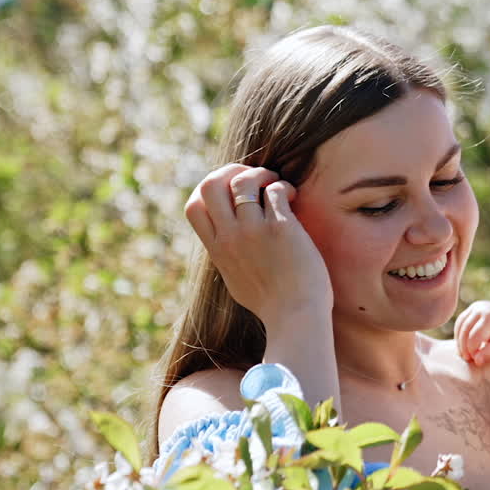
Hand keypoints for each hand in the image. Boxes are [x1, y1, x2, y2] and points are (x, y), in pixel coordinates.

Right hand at [183, 164, 331, 324]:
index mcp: (218, 250)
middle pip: (210, 185)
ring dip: (262, 174)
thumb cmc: (273, 304)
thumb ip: (228, 257)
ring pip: (244, 181)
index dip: (209, 189)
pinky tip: (293, 197)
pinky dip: (284, 187)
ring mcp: (254, 232)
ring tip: (276, 183)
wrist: (296, 318)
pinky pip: (276, 191)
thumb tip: (226, 243)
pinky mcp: (281, 229)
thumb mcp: (236, 280)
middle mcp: (230, 238)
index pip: (193, 206)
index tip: (230, 190)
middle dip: (231, 171)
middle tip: (254, 177)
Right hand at [455, 302, 489, 365]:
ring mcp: (476, 306)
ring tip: (464, 353)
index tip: (475, 360)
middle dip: (463, 346)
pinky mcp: (473, 307)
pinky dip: (459, 333)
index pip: (474, 337)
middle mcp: (482, 309)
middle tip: (467, 359)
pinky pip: (461, 321)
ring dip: (459, 340)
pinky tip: (463, 344)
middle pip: (465, 330)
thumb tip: (477, 361)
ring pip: (460, 325)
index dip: (472, 350)